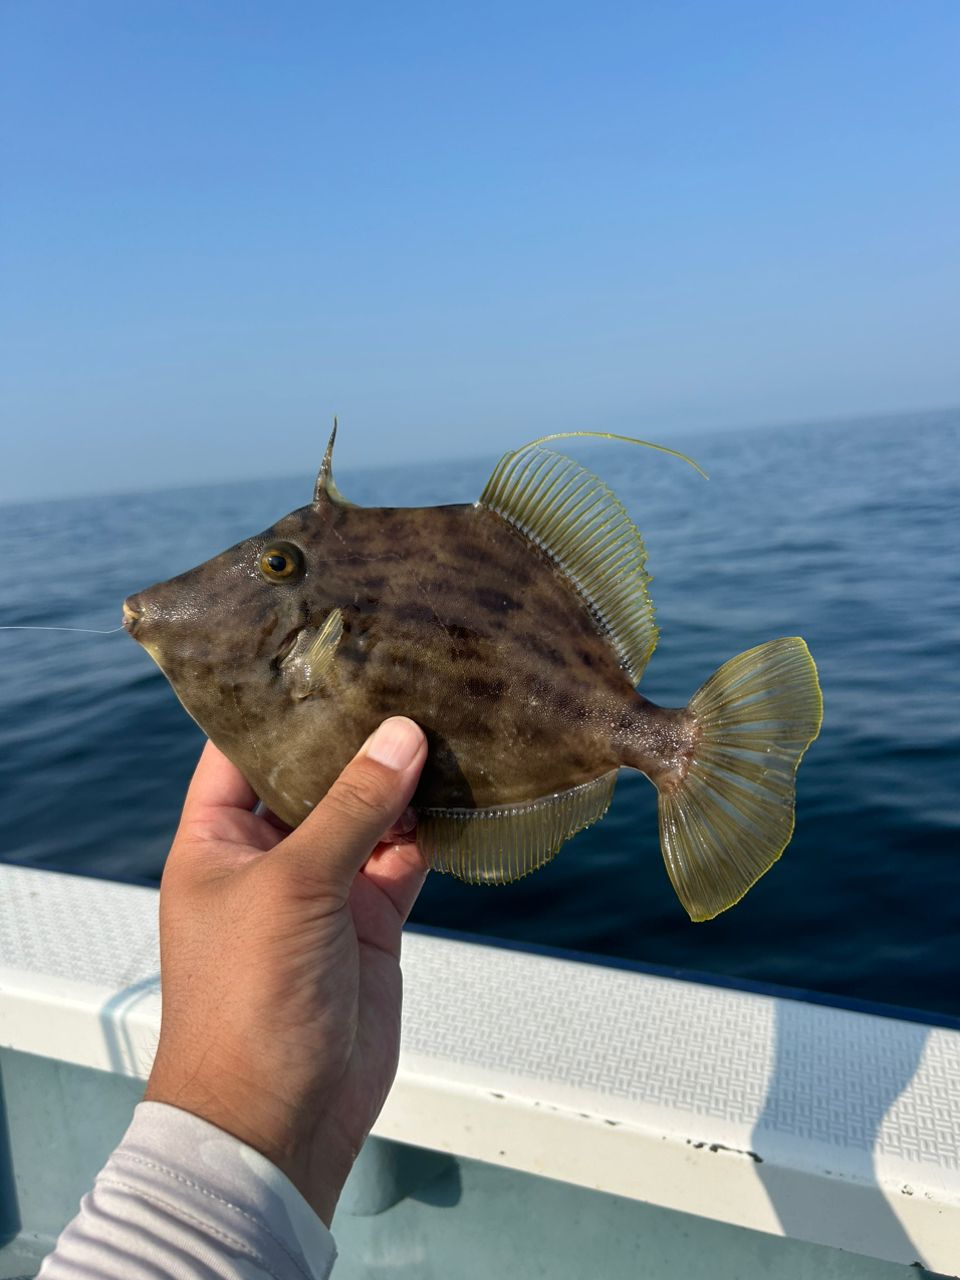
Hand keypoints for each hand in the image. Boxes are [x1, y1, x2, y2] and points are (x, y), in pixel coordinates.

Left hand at [144, 717, 428, 1225]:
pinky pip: (407, 855)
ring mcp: (326, 885)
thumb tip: (403, 734)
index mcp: (218, 836)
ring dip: (404, 776)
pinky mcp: (373, 917)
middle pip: (317, 773)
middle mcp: (270, 853)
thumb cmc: (248, 1002)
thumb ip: (352, 809)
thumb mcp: (293, 886)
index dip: (281, 702)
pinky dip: (434, 826)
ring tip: (448, 714)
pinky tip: (465, 785)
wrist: (279, 1120)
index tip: (332, 651)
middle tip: (407, 670)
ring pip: (370, 810)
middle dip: (359, 732)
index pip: (243, 748)